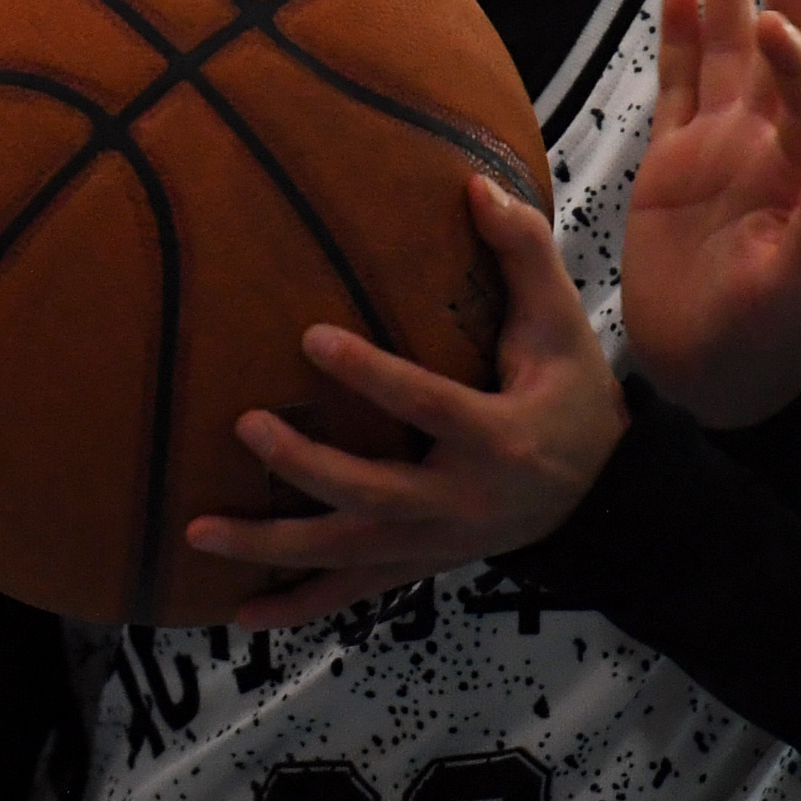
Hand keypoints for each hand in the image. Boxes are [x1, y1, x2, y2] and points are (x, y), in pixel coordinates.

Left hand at [184, 176, 627, 628]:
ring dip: (271, 547)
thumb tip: (475, 186)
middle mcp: (464, 503)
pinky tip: (240, 614)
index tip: (310, 338)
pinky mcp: (420, 566)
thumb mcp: (560, 324)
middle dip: (305, 468)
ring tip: (199, 530)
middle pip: (373, 496)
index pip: (428, 407)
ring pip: (346, 554)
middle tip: (246, 425)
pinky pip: (351, 594)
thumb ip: (522, 253)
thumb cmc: (572, 393)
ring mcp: (437, 544)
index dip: (371, 377)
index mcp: (500, 438)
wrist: (601, 492)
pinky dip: (296, 607)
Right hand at [621, 0, 800, 428]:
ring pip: (723, 54)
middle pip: (775, 50)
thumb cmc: (766, 343)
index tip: (776, 25)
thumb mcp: (796, 292)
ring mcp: (716, 150)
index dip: (795, 58)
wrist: (712, 375)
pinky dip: (679, 39)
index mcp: (799, 173)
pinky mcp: (671, 165)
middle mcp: (763, 147)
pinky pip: (677, 88)